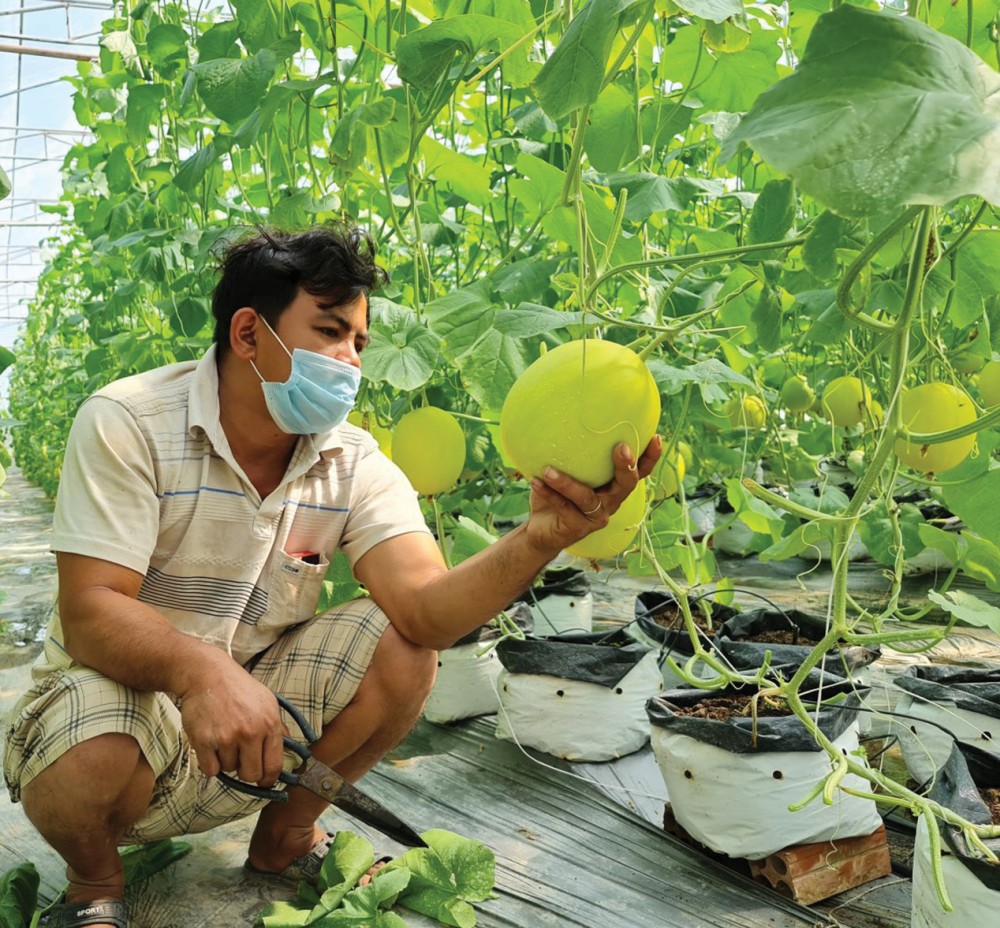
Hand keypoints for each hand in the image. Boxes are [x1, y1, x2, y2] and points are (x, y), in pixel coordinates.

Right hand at [179, 661, 286, 786]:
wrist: (207, 674)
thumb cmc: (238, 688)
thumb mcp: (267, 701)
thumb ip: (277, 727)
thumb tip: (287, 748)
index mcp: (269, 724)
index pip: (274, 766)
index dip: (269, 779)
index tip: (264, 781)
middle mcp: (250, 732)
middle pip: (252, 775)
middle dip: (247, 772)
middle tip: (241, 759)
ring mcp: (227, 738)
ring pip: (229, 771)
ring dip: (226, 761)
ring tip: (224, 738)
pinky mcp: (205, 742)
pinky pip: (210, 770)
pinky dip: (210, 763)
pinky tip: (211, 744)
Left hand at [525, 435, 662, 554]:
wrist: (541, 529)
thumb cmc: (556, 493)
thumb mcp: (566, 469)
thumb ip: (570, 450)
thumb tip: (562, 411)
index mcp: (613, 486)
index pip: (639, 471)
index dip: (650, 457)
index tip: (656, 437)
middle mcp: (611, 501)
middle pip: (627, 485)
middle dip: (626, 466)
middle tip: (621, 447)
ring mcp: (597, 517)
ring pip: (587, 498)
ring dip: (566, 483)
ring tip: (547, 471)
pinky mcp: (579, 528)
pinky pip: (564, 507)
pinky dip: (549, 493)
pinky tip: (534, 481)